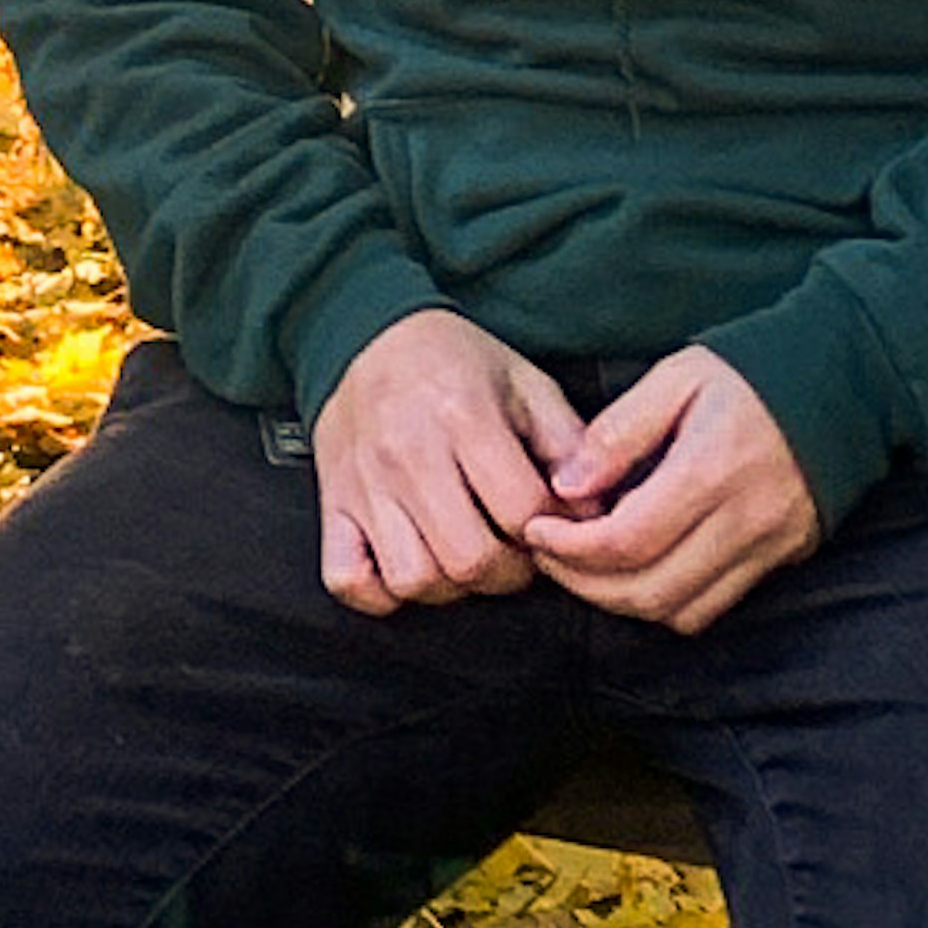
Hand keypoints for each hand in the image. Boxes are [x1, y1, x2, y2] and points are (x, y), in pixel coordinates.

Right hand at [312, 312, 590, 612]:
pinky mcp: (333, 504)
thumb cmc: (451, 362)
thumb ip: (567, 442)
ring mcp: (364, 485)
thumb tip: (594, 509)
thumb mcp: (524, 382)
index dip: (553, 532)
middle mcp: (408, 455)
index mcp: (463, 417)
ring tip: (464, 556)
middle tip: (513, 550)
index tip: (552, 525)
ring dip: (450, 586)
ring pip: (413, 579)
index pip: (522, 512)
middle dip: (507, 571)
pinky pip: (348, 580)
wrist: (367, 335)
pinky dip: (378, 592)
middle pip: (469, 560)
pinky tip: (409, 566)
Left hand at [517, 346, 817, 635]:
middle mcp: (745, 519)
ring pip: (680, 612)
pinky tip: (641, 570)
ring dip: (623, 601)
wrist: (845, 382)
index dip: (569, 549)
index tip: (536, 531)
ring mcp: (770, 547)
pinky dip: (667, 603)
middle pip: (649, 591)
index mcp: (712, 469)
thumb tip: (565, 486)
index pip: (627, 541)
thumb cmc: (750, 372)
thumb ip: (618, 433)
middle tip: (550, 555)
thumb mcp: (677, 377)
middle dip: (585, 585)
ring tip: (587, 567)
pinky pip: (713, 607)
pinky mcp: (782, 559)